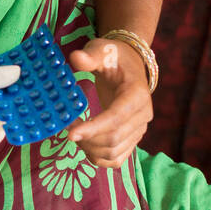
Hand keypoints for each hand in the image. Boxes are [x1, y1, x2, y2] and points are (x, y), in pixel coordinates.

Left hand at [66, 37, 151, 169]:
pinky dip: (98, 157)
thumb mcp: (101, 50)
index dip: (93, 128)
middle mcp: (143, 115)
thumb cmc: (114, 58)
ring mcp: (139, 129)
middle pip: (113, 139)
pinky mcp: (133, 139)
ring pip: (113, 152)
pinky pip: (116, 159)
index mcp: (137, 94)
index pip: (116, 118)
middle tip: (67, 127)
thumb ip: (89, 56)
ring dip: (89, 149)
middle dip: (86, 138)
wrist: (130, 66)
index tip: (70, 134)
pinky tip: (85, 144)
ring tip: (75, 133)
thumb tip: (75, 59)